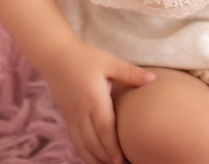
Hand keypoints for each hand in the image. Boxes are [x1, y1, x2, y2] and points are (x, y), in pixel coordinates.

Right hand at [41, 38, 157, 163]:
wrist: (56, 56)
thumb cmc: (85, 58)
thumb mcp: (110, 62)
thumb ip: (131, 73)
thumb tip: (153, 79)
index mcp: (94, 98)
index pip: (104, 128)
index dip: (112, 146)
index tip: (122, 160)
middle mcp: (81, 110)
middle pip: (93, 141)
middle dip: (106, 157)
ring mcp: (71, 115)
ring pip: (82, 144)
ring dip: (94, 158)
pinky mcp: (66, 116)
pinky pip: (74, 139)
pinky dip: (83, 151)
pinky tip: (92, 157)